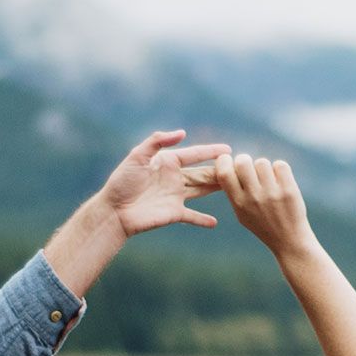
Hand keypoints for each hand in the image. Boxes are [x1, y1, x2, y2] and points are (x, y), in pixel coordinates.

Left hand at [99, 130, 231, 237]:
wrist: (114, 210)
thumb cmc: (122, 181)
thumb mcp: (137, 155)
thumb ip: (158, 141)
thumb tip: (182, 133)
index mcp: (168, 162)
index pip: (194, 154)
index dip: (211, 151)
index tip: (229, 150)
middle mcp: (175, 178)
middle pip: (203, 173)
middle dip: (220, 170)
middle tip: (241, 167)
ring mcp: (176, 196)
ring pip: (202, 190)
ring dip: (218, 188)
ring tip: (236, 187)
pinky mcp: (174, 213)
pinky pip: (192, 216)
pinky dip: (203, 220)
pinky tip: (215, 222)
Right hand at [218, 153, 314, 257]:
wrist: (289, 240)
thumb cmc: (263, 223)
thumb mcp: (242, 213)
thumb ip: (233, 191)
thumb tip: (226, 163)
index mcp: (238, 203)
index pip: (224, 172)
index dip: (224, 162)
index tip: (230, 163)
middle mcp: (253, 198)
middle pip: (243, 161)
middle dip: (245, 161)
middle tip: (251, 170)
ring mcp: (272, 194)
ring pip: (262, 162)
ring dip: (265, 168)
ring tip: (268, 180)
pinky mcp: (289, 191)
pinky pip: (280, 165)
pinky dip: (280, 170)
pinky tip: (280, 181)